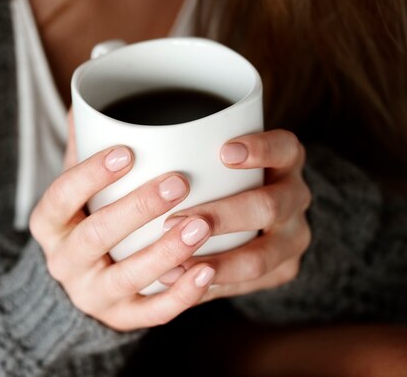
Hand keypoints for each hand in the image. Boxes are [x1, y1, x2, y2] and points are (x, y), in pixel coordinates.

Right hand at [29, 115, 215, 330]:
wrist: (82, 280)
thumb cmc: (87, 218)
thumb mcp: (77, 185)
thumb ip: (85, 144)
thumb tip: (93, 89)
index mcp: (50, 223)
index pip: (61, 195)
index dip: (91, 174)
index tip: (128, 150)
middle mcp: (64, 262)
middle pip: (96, 236)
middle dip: (137, 209)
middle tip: (178, 183)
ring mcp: (93, 294)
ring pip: (127, 277)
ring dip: (165, 252)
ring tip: (202, 225)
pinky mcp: (122, 318)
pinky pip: (151, 313)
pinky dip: (180, 294)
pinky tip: (209, 271)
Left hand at [161, 129, 311, 300]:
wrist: (259, 219)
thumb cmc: (224, 177)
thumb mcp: (221, 157)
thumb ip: (197, 152)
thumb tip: (135, 145)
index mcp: (286, 161)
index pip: (284, 148)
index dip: (260, 149)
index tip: (224, 152)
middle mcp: (296, 197)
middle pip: (269, 206)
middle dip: (223, 215)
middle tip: (176, 220)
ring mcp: (294, 237)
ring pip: (261, 257)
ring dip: (216, 263)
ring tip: (174, 265)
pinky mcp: (284, 270)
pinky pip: (252, 285)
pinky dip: (214, 286)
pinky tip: (180, 283)